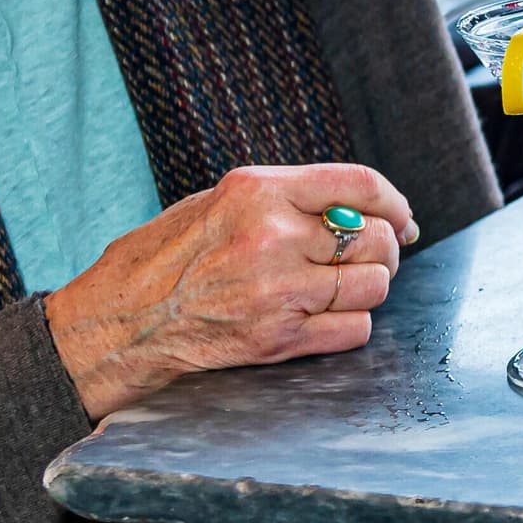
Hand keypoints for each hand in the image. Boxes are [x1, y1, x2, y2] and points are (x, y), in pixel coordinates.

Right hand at [46, 163, 418, 420]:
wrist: (120, 321)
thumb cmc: (166, 257)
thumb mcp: (219, 201)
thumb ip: (286, 199)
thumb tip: (357, 208)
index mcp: (257, 190)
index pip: (359, 184)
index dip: (393, 202)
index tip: (402, 217)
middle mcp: (272, 237)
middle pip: (375, 239)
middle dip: (383, 250)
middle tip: (365, 258)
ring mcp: (277, 290)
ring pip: (374, 286)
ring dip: (366, 289)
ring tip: (337, 288)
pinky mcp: (278, 339)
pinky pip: (355, 329)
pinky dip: (351, 324)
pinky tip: (324, 317)